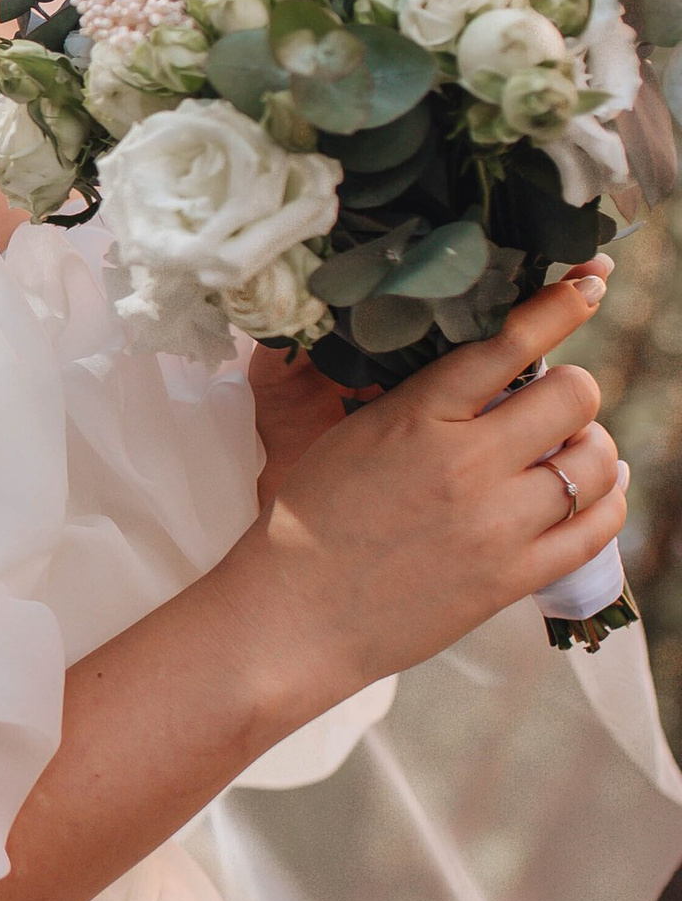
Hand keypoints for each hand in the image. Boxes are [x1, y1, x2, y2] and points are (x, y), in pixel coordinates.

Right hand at [230, 270, 627, 710]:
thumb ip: (424, 401)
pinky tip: (597, 490)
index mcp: (418, 416)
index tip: (588, 284)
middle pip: (575, 396)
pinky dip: (608, 500)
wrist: (293, 615)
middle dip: (573, 390)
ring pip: (597, 462)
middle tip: (554, 401)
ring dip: (592, 447)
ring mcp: (496, 525)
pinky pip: (597, 528)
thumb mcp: (355, 434)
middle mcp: (467, 464)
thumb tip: (493, 369)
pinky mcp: (512, 578)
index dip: (561, 305)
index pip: (510, 342)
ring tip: (570, 450)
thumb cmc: (311, 520)